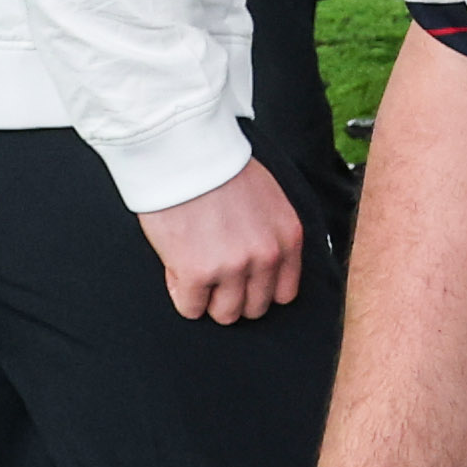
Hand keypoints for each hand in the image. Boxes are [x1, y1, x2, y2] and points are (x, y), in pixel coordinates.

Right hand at [138, 160, 304, 321]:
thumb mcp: (268, 199)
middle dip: (233, 295)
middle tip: (214, 274)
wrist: (184, 152)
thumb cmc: (220, 169)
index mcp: (288, 237)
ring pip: (225, 314)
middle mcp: (266, 256)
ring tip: (195, 269)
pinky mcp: (197, 273)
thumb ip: (272, 234)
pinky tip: (178, 268)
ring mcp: (233, 267)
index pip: (285, 293)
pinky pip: (191, 309)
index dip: (259, 289)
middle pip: (255, 308)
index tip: (242, 280)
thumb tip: (263, 267)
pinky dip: (182, 294)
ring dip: (208, 298)